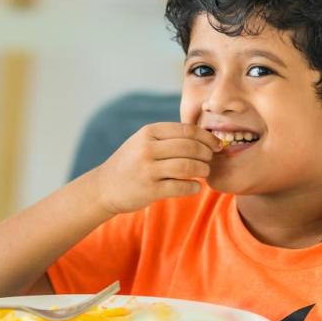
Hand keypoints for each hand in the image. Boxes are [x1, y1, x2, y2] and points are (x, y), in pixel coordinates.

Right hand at [92, 122, 221, 214]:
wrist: (105, 187)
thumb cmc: (131, 163)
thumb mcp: (143, 141)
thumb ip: (168, 137)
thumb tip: (204, 137)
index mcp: (149, 132)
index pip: (187, 130)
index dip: (207, 137)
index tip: (216, 144)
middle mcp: (147, 148)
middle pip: (190, 147)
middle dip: (207, 154)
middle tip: (210, 159)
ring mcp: (148, 169)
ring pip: (188, 166)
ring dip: (203, 170)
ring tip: (204, 172)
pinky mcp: (150, 190)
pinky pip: (181, 187)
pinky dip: (194, 187)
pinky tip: (195, 187)